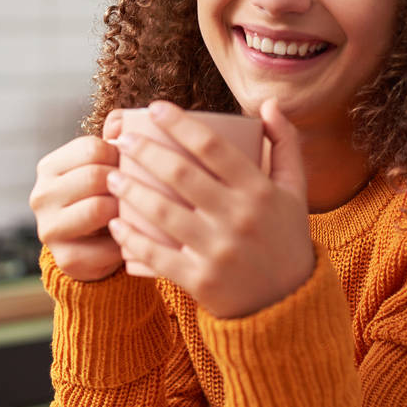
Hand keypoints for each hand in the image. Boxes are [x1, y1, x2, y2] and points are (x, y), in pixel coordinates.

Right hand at [29, 109, 124, 281]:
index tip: (134, 165)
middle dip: (124, 182)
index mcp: (49, 167)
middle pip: (94, 176)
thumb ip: (113, 140)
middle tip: (142, 189)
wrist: (92, 250)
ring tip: (138, 210)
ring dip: (124, 210)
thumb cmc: (104, 197)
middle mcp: (41, 196)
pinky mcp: (65, 258)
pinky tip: (134, 236)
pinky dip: (126, 240)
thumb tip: (120, 121)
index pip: (90, 148)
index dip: (121, 154)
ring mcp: (49, 229)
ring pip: (97, 208)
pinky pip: (106, 244)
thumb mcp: (104, 167)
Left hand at [106, 98, 314, 317]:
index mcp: (259, 191)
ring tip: (112, 176)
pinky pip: (157, 256)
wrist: (288, 302)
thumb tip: (268, 104)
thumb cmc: (286, 237)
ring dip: (131, 191)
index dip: (180, 124)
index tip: (155, 108)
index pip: (213, 147)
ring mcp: (218, 251)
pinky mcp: (201, 280)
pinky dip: (132, 238)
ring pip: (163, 212)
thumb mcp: (294, 190)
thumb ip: (286, 144)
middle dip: (145, 151)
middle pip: (181, 175)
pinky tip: (116, 222)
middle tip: (122, 140)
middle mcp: (238, 218)